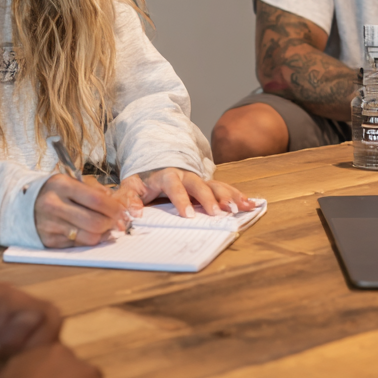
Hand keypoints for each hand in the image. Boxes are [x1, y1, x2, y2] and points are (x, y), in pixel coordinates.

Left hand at [0, 281, 60, 377]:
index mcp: (0, 300)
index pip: (45, 317)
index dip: (34, 344)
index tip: (1, 359)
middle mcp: (12, 301)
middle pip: (50, 324)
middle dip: (35, 353)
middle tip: (5, 369)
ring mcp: (12, 310)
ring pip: (42, 332)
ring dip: (27, 355)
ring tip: (0, 370)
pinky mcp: (8, 323)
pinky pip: (29, 337)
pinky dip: (19, 356)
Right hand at [34, 174, 133, 247]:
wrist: (22, 204)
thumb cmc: (53, 191)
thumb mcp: (70, 181)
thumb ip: (94, 189)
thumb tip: (117, 204)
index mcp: (61, 186)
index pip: (96, 200)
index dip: (114, 208)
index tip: (121, 211)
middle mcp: (54, 206)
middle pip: (95, 222)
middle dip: (111, 223)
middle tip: (116, 221)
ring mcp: (51, 226)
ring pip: (89, 237)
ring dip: (103, 234)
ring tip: (105, 227)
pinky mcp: (50, 242)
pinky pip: (78, 245)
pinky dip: (89, 240)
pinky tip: (91, 233)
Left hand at [120, 167, 254, 217]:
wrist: (153, 163)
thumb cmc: (142, 180)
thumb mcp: (130, 186)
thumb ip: (127, 199)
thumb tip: (133, 213)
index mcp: (165, 175)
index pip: (173, 185)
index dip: (181, 199)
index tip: (189, 215)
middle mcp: (185, 174)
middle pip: (198, 184)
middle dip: (209, 198)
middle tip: (219, 213)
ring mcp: (198, 179)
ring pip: (215, 185)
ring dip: (229, 196)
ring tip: (242, 206)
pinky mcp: (207, 185)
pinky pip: (225, 189)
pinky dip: (237, 195)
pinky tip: (250, 203)